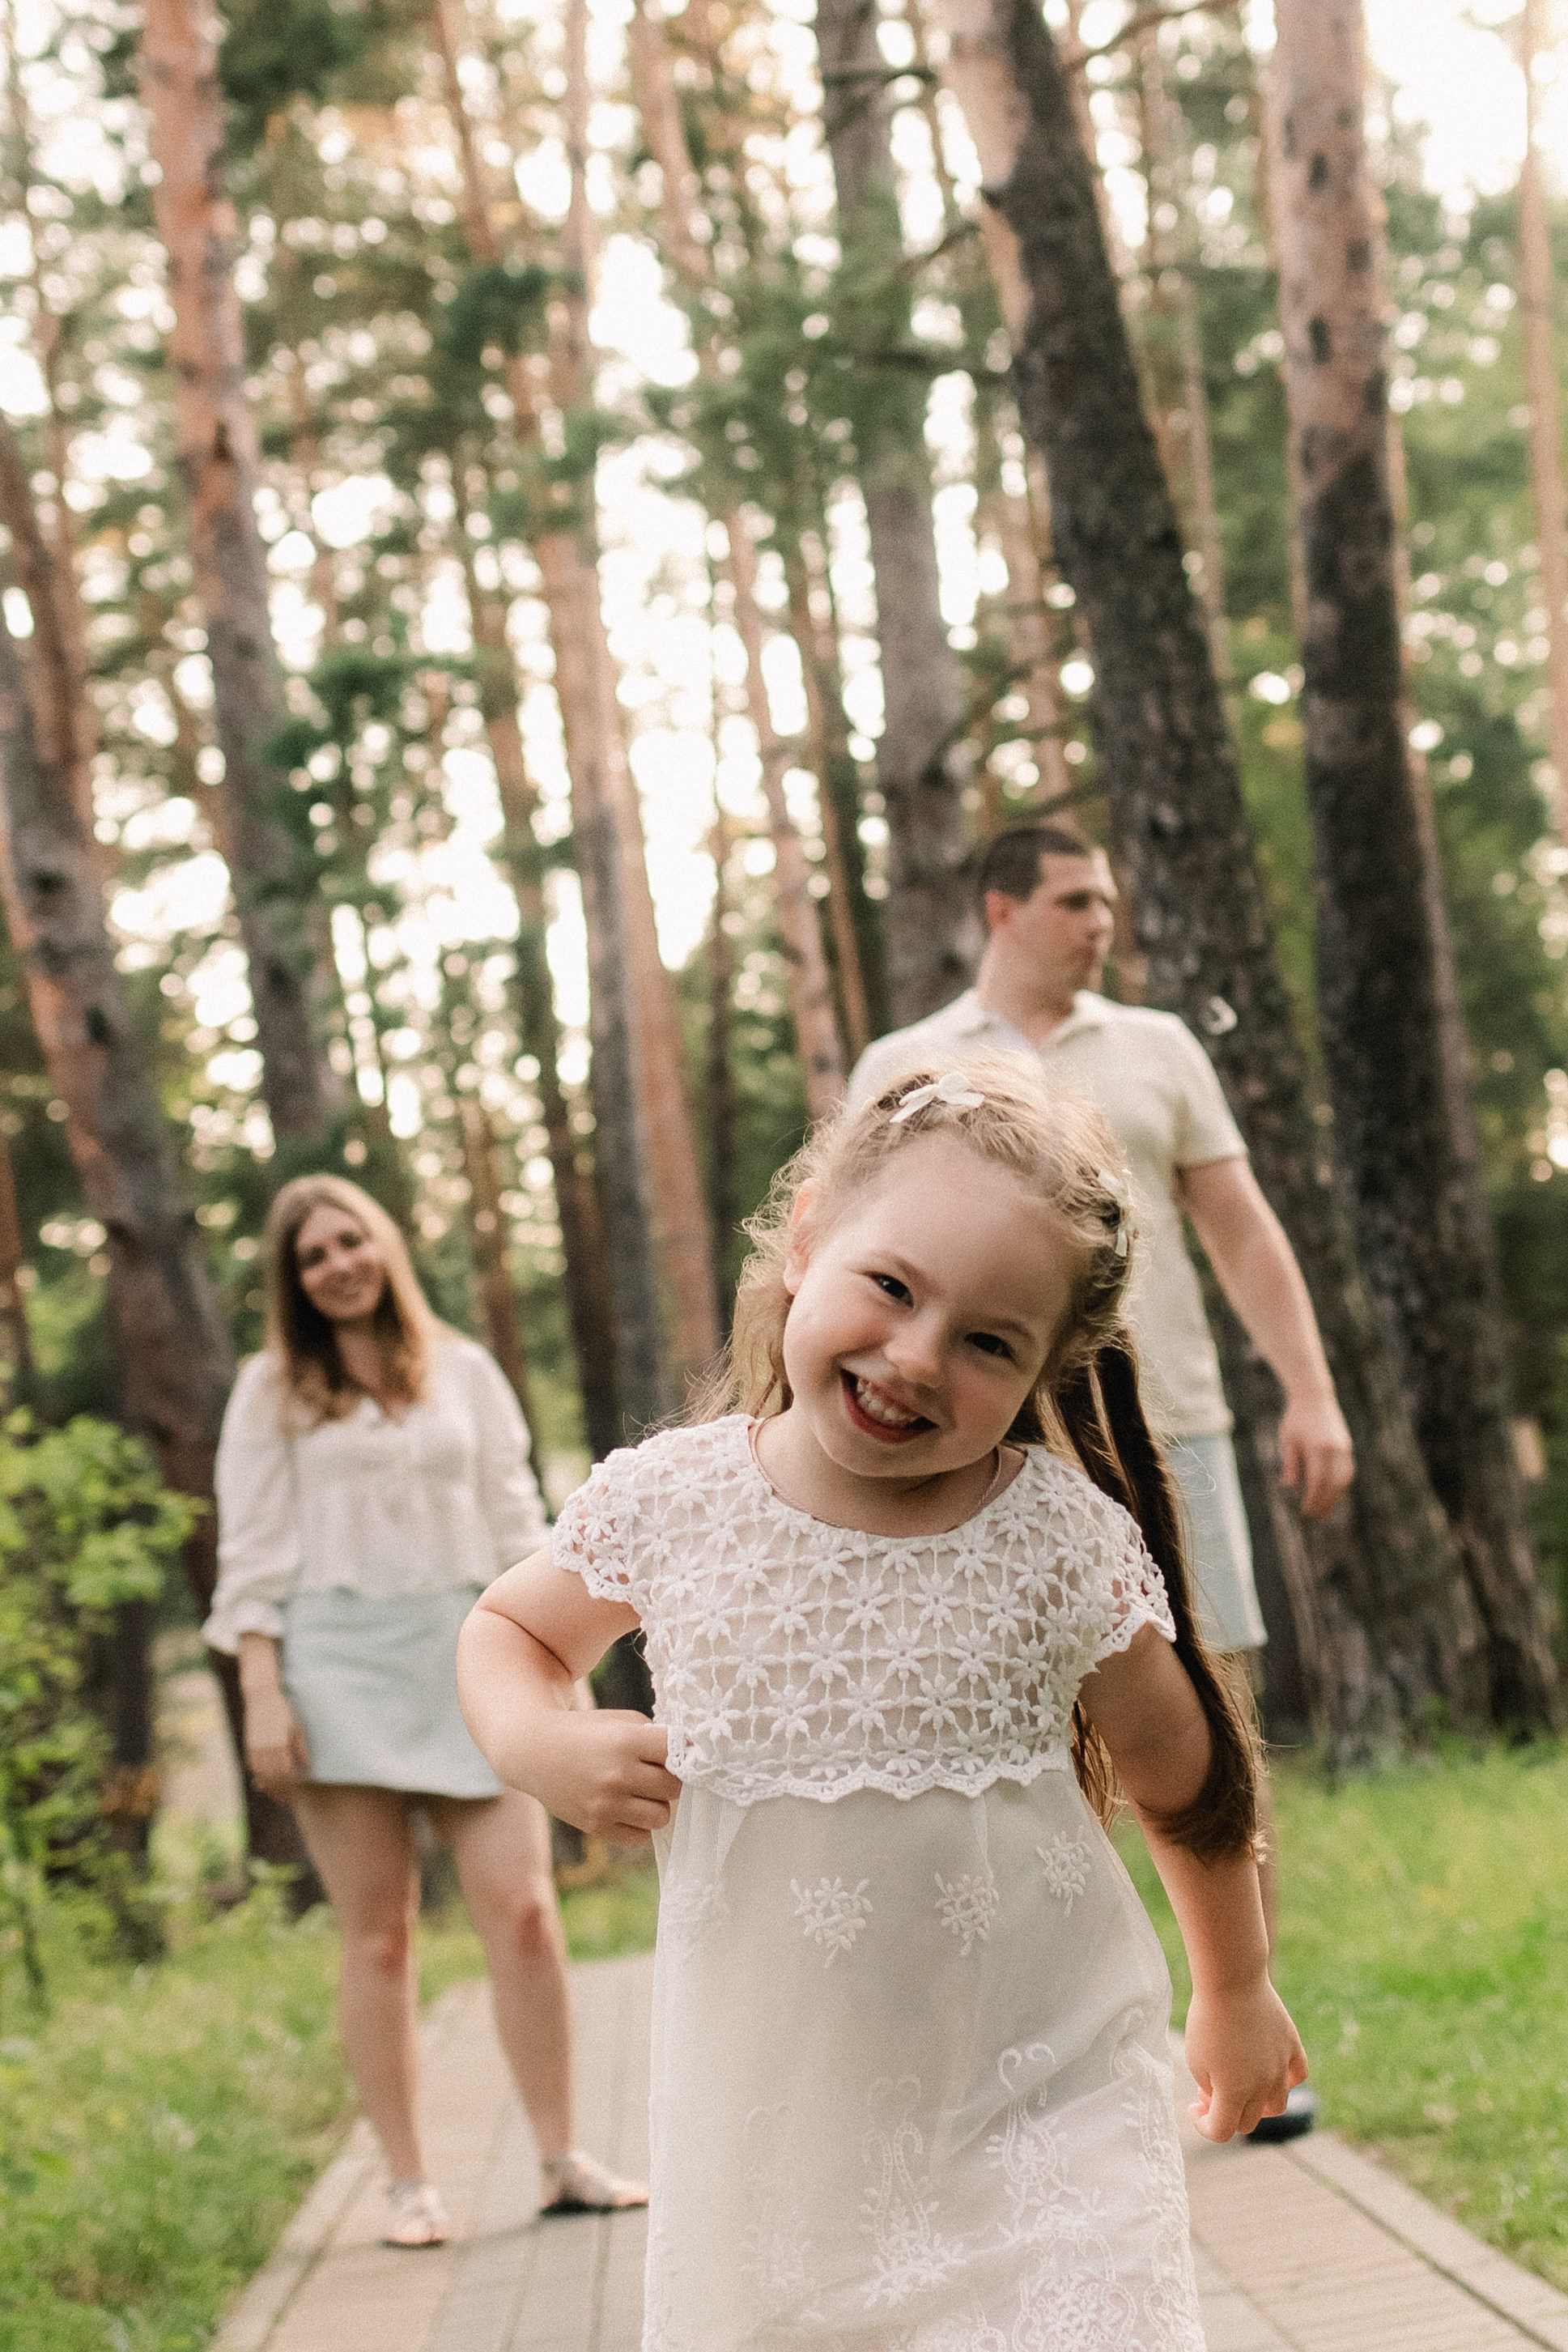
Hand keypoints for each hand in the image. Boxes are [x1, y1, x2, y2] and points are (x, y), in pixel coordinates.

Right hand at [243, 1682, 309, 1796]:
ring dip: (269, 1787)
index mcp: (280, 1745)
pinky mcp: (248, 1746)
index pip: (285, 1775)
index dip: (290, 1788)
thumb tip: (306, 1768)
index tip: (295, 1796)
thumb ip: (300, 1749)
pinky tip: (264, 1782)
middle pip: (273, 1778)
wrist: (261, 1697)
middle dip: (280, 1792)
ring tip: (276, 1796)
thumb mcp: (296, 1727)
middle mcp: (266, 1749)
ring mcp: (255, 1748)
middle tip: (287, 1802)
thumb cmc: (283, 1710)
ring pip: (261, 1775)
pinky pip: (253, 1767)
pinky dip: (259, 1776)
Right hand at [529, 1709, 681, 1846]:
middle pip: (674, 1787)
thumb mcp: (620, 1721)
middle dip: (670, 1780)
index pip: (678, 1752)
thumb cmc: (586, 1733)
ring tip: (641, 1792)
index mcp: (626, 1741)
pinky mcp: (596, 1826)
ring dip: (656, 1805)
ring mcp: (606, 1804)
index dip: (682, 1752)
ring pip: (661, 1816)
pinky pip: (640, 1836)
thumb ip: (655, 1737)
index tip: (678, 1752)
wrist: (535, 1752)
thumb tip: (691, 1756)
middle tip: (655, 1773)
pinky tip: (626, 1807)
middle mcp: (618, 1774)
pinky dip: (639, 1824)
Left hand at [1184, 1976, 1306, 2142]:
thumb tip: (1224, 2099)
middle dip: (1226, 2112)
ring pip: (1276, 2106)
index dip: (1203, 2125)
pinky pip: (1298, 2075)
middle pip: (1248, 2122)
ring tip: (1239, 2082)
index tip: (1193, 2104)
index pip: (1222, 2132)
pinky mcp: (1292, 2046)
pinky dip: (1285, 2081)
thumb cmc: (1207, 2019)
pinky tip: (1267, 2069)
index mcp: (1235, 2093)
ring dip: (1256, 2104)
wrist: (1231, 1979)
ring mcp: (1281, 2067)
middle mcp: (1263, 2086)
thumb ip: (1211, 2090)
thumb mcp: (1195, 2060)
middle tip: (1209, 2087)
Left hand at [1278, 1388, 1353, 1518]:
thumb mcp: (1288, 1439)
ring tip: (1325, 1511)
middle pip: (1334, 1484)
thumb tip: (1289, 1485)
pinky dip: (1342, 1485)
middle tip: (1316, 1517)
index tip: (1306, 1511)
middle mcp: (1335, 1450)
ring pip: (1344, 1480)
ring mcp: (1344, 1449)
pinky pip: (1348, 1472)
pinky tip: (1333, 1494)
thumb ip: (1291, 1462)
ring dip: (1336, 1497)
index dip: (1313, 1499)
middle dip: (1326, 1503)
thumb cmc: (1296, 1418)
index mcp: (1319, 1448)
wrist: (1315, 1397)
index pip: (1317, 1481)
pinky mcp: (1347, 1447)